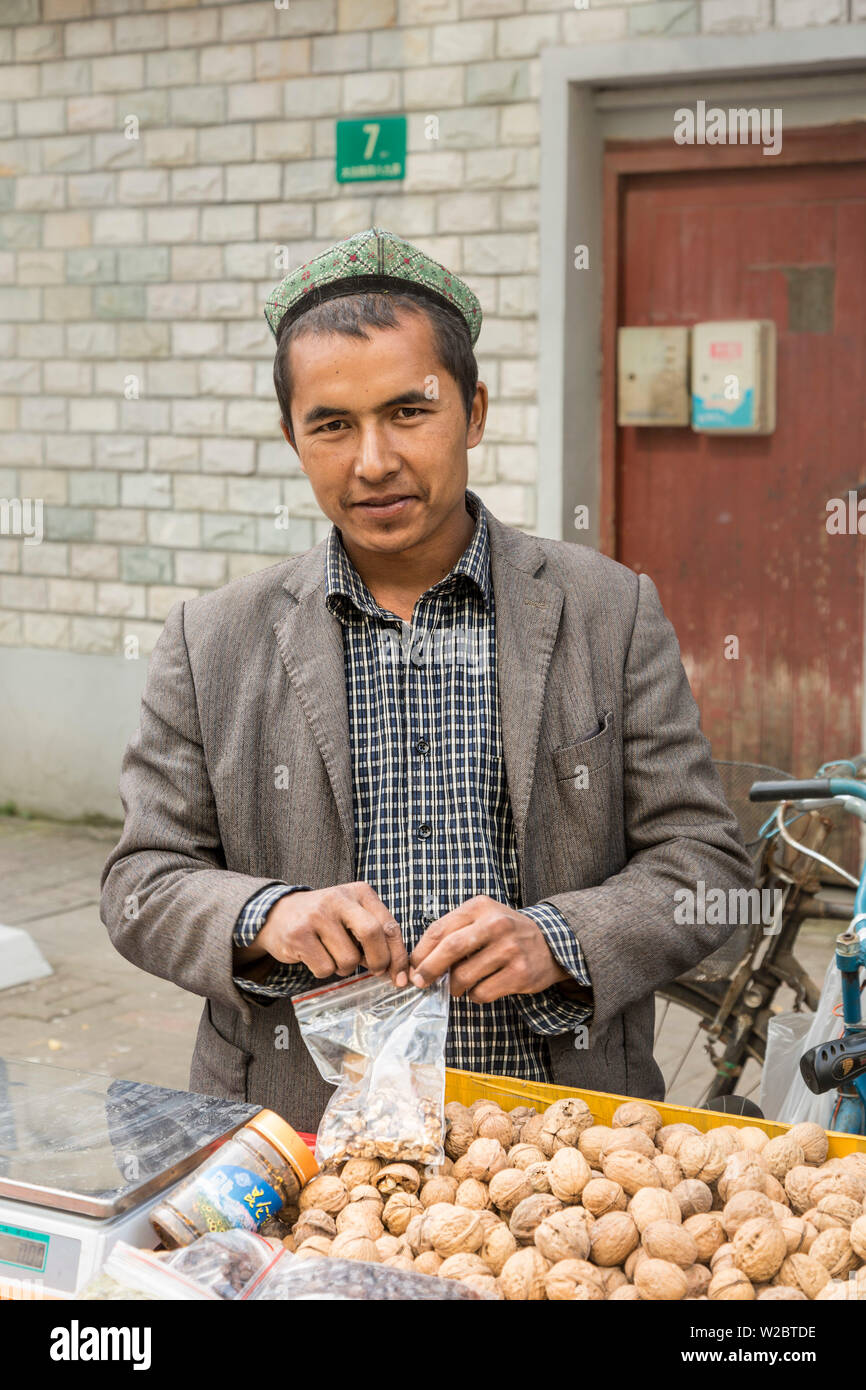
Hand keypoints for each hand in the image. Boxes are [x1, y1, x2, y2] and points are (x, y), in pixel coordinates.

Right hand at [254, 882, 409, 986]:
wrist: (277, 914)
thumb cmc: (325, 920)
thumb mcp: (352, 916)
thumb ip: (376, 936)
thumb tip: (398, 972)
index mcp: (359, 892)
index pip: (389, 925)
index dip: (398, 955)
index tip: (400, 975)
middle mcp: (338, 899)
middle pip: (372, 934)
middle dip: (379, 961)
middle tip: (375, 971)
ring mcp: (317, 916)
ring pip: (348, 958)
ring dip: (345, 968)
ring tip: (333, 955)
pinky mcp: (298, 935)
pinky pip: (325, 968)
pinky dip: (325, 971)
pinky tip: (316, 956)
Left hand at [408, 896, 568, 1003]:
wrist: (550, 944)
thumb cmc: (505, 933)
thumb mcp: (481, 919)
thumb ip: (453, 933)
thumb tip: (419, 962)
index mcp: (480, 906)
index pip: (440, 929)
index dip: (421, 951)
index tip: (413, 966)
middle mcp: (496, 924)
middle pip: (450, 949)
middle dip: (429, 969)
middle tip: (421, 982)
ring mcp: (510, 948)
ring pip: (464, 975)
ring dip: (453, 987)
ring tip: (457, 986)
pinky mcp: (520, 973)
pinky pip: (482, 992)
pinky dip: (473, 996)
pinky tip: (479, 989)